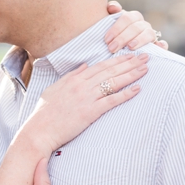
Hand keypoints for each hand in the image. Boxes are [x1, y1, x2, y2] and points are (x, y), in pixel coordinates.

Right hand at [30, 52, 147, 148]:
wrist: (39, 130)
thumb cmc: (45, 112)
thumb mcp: (55, 88)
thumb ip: (71, 76)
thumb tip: (85, 66)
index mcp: (75, 79)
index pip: (101, 66)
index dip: (118, 59)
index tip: (130, 55)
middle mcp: (82, 85)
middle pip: (111, 71)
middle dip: (130, 63)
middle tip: (145, 56)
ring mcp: (87, 97)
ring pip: (114, 82)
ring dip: (132, 74)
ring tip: (145, 68)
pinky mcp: (90, 112)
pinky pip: (112, 100)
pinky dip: (126, 94)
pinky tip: (137, 89)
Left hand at [105, 3, 168, 51]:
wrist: (123, 46)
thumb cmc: (116, 34)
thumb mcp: (111, 23)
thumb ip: (111, 12)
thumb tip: (113, 7)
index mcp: (133, 17)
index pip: (126, 18)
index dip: (116, 28)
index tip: (107, 39)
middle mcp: (143, 24)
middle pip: (135, 28)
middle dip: (123, 38)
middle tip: (112, 48)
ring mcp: (151, 34)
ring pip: (148, 34)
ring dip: (140, 40)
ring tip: (130, 47)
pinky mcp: (157, 45)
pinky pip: (162, 43)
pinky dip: (161, 44)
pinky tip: (158, 47)